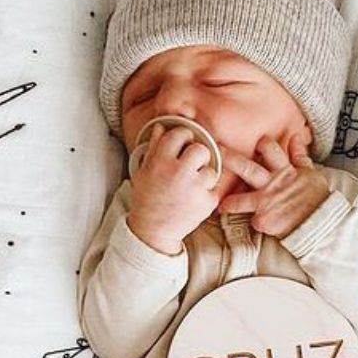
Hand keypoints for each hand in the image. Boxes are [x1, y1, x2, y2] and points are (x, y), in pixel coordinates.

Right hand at [128, 123, 219, 252]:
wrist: (153, 231)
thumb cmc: (147, 199)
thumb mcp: (144, 171)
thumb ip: (155, 147)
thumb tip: (162, 127)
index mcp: (160, 162)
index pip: (180, 134)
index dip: (184, 137)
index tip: (184, 144)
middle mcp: (178, 173)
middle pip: (201, 150)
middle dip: (198, 155)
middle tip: (191, 165)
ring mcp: (195, 189)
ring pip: (211, 170)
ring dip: (204, 175)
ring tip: (192, 185)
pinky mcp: (207, 203)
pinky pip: (214, 189)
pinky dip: (207, 194)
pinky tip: (194, 199)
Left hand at [217, 133, 329, 237]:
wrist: (321, 224)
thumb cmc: (317, 199)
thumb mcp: (311, 173)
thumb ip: (300, 156)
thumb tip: (296, 137)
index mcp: (284, 171)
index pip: (270, 149)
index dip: (263, 144)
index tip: (255, 142)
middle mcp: (272, 184)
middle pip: (246, 168)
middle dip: (229, 159)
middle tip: (216, 152)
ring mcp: (266, 203)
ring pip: (239, 200)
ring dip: (228, 202)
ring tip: (220, 205)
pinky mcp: (263, 221)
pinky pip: (252, 221)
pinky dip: (254, 223)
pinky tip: (255, 224)